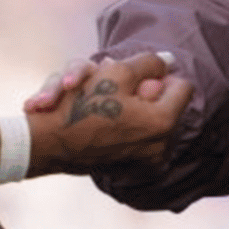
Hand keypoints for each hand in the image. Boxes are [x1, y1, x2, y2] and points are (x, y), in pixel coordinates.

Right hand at [27, 51, 191, 174]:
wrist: (47, 143)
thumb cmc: (81, 105)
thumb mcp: (117, 72)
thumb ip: (149, 63)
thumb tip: (169, 61)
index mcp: (163, 122)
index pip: (182, 86)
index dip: (159, 75)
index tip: (135, 75)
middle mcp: (159, 146)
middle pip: (162, 104)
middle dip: (139, 90)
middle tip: (109, 83)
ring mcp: (143, 160)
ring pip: (143, 118)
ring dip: (123, 104)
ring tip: (94, 97)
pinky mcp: (126, 166)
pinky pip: (130, 136)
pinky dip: (115, 123)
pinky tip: (92, 115)